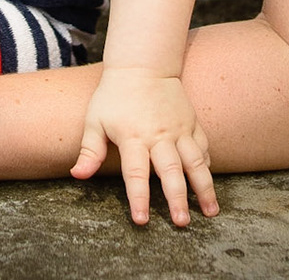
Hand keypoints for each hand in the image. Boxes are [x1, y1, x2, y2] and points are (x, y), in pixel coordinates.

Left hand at [70, 67, 216, 226]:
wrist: (142, 65)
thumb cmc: (114, 95)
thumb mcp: (95, 120)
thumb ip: (89, 150)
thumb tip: (77, 175)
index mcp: (133, 137)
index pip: (136, 173)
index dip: (139, 198)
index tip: (142, 220)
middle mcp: (159, 136)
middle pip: (171, 172)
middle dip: (177, 199)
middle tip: (182, 223)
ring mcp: (179, 129)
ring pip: (195, 162)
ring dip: (204, 188)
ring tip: (210, 212)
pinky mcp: (191, 122)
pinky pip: (203, 147)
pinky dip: (207, 166)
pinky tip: (208, 182)